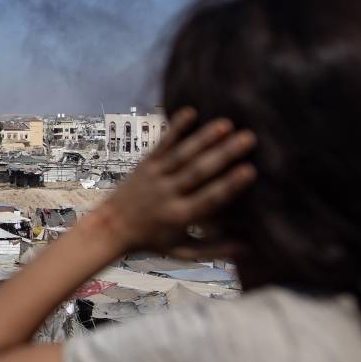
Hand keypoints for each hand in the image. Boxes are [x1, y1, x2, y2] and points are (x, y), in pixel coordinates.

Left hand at [93, 108, 256, 256]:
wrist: (110, 228)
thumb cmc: (152, 241)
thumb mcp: (181, 250)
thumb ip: (213, 249)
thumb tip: (249, 248)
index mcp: (180, 216)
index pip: (208, 199)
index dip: (229, 185)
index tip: (250, 170)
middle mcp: (167, 194)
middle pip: (198, 172)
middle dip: (224, 154)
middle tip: (249, 138)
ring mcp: (155, 176)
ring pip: (182, 155)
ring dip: (204, 138)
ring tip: (227, 123)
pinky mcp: (145, 164)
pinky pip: (162, 144)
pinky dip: (176, 128)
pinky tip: (191, 111)